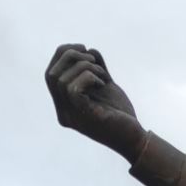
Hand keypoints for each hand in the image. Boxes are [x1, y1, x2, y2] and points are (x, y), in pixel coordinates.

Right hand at [45, 44, 145, 160]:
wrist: (135, 137)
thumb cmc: (120, 113)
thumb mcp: (103, 84)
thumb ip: (93, 67)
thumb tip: (88, 49)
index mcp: (64, 105)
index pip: (50, 74)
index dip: (62, 54)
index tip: (83, 48)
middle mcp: (64, 113)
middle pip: (51, 75)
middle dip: (69, 56)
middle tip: (92, 57)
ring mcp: (72, 117)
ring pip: (62, 81)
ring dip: (84, 67)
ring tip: (102, 74)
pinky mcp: (84, 117)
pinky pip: (72, 89)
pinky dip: (88, 77)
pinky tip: (103, 82)